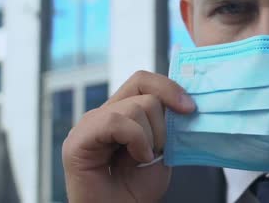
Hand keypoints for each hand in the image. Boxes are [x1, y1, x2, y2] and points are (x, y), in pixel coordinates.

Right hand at [62, 71, 195, 202]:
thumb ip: (167, 122)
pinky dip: (137, 140)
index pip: (144, 80)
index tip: (190, 108)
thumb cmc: (138, 188)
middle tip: (159, 148)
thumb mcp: (163, 148)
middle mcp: (104, 112)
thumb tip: (184, 101)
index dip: (169, 87)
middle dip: (162, 120)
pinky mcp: (78, 139)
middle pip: (142, 87)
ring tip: (144, 158)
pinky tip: (137, 157)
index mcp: (122, 111)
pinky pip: (117, 121)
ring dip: (151, 136)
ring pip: (136, 106)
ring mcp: (90, 124)